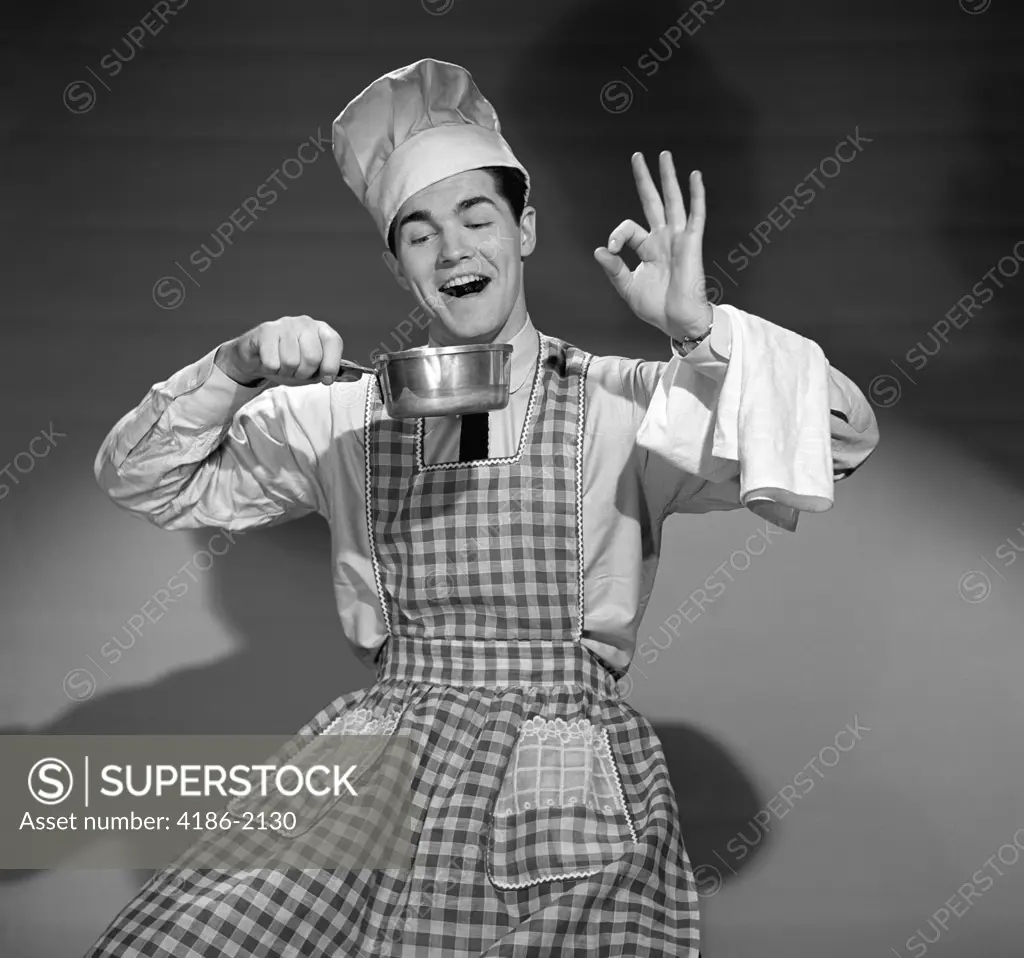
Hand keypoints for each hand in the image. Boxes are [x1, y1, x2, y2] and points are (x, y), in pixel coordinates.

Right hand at [215, 315, 347, 386]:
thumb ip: (328, 372)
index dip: (331, 365)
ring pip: (291, 361)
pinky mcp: (266, 330)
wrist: (256, 358)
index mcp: (321, 330)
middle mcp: (305, 323)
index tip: (326, 379)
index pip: (334, 342)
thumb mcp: (312, 371)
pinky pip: (273, 362)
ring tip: (281, 365)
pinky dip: (271, 369)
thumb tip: (344, 376)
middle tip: (295, 371)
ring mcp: (285, 324)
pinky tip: (269, 361)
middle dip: (303, 373)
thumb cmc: (288, 363)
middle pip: (313, 357)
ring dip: (285, 372)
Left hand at [594, 151, 712, 339]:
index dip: (616, 235)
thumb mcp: (627, 287)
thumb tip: (599, 250)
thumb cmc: (656, 307)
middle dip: (645, 179)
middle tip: (638, 156)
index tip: (610, 251)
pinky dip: (697, 195)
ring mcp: (678, 239)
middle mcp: (663, 239)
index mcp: (647, 248)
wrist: (677, 321)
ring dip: (669, 178)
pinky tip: (695, 176)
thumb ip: (614, 269)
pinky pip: (696, 215)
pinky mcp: (691, 244)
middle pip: (653, 201)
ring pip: (673, 201)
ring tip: (664, 155)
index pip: (629, 228)